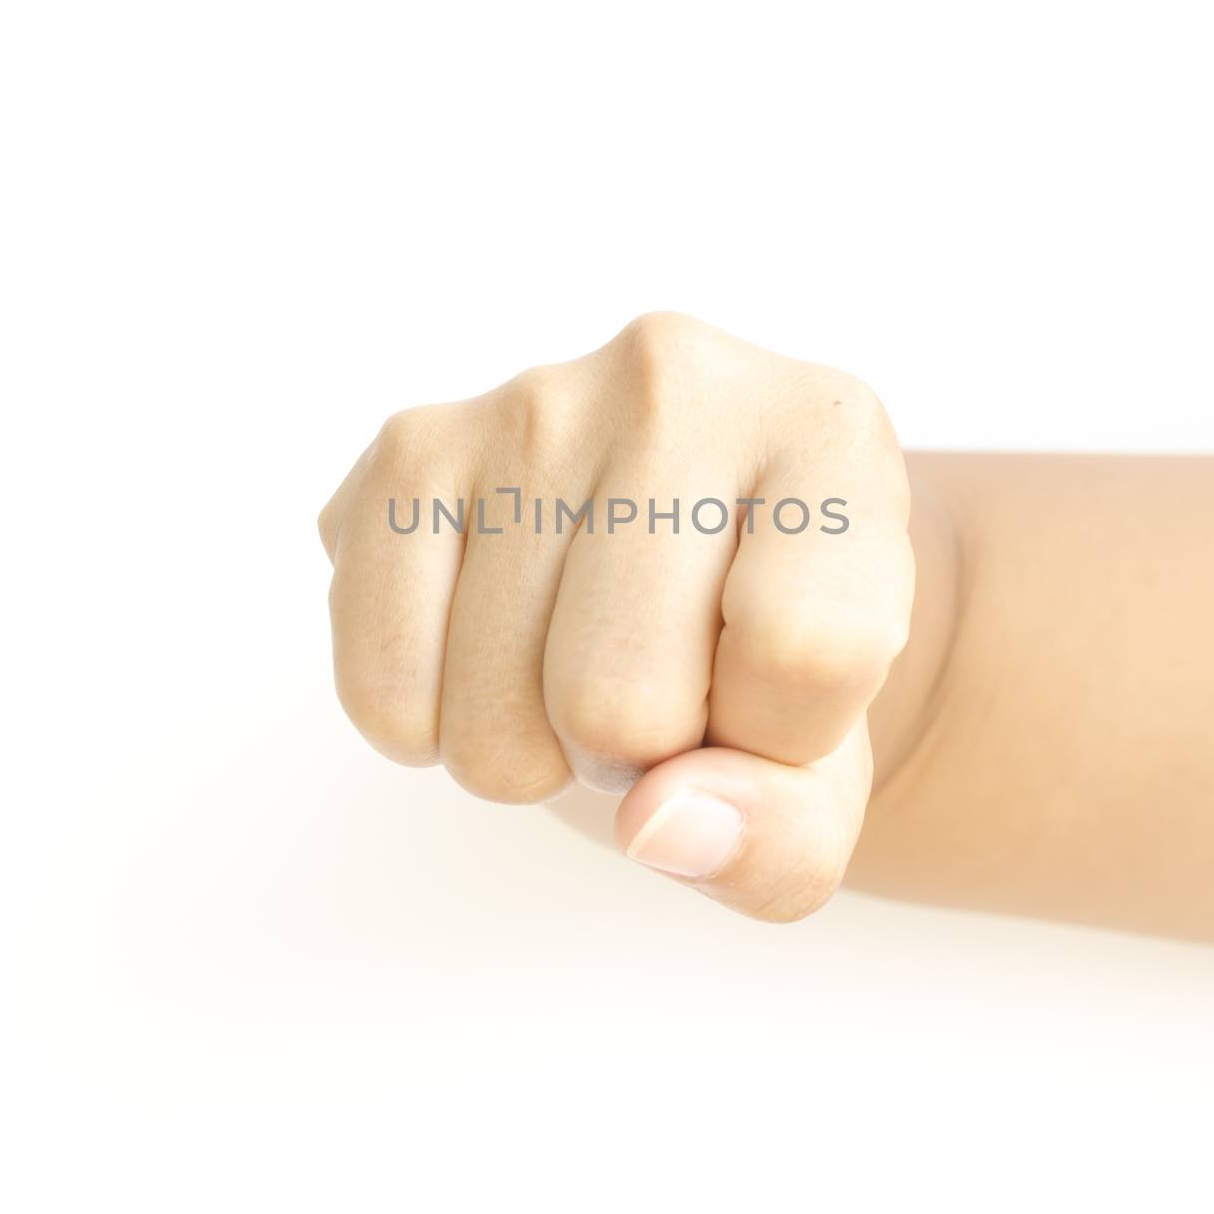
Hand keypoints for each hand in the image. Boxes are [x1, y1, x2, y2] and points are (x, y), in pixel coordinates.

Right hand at [317, 312, 915, 920]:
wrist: (671, 554)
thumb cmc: (758, 656)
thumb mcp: (823, 764)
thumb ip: (785, 832)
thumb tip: (655, 821)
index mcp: (829, 436)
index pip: (808, 650)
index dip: (778, 740)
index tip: (767, 697)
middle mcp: (677, 381)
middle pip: (623, 699)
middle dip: (636, 754)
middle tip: (655, 689)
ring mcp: (530, 403)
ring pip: (496, 718)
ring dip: (533, 751)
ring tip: (575, 662)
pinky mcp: (412, 448)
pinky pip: (384, 687)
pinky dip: (431, 730)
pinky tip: (487, 656)